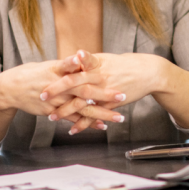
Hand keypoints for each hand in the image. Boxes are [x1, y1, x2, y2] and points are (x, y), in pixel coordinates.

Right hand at [0, 55, 122, 117]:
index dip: (99, 74)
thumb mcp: (49, 65)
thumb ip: (67, 66)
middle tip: (122, 95)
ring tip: (118, 117)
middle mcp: (59, 86)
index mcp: (59, 71)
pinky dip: (86, 123)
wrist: (10, 88)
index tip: (114, 75)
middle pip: (86, 91)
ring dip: (100, 113)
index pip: (82, 72)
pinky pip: (72, 119)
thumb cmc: (32, 74)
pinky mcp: (52, 112)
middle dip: (105, 94)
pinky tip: (100, 126)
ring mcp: (56, 101)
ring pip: (81, 108)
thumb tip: (82, 60)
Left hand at [41, 51, 166, 132]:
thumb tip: (73, 60)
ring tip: (52, 117)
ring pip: (83, 102)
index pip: (72, 66)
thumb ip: (88, 62)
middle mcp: (99, 76)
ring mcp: (105, 91)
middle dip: (56, 91)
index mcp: (95, 64)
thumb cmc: (124, 64)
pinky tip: (73, 130)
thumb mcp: (105, 59)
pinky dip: (84, 124)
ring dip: (66, 111)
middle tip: (41, 96)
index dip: (58, 71)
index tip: (43, 75)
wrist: (147, 72)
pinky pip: (95, 115)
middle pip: (74, 83)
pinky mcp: (111, 103)